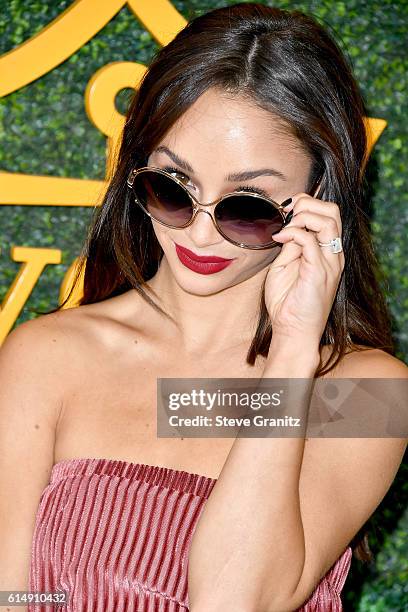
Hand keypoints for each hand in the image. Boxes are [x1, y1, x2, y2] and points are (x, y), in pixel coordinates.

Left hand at [264, 193, 344, 344]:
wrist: (292, 331)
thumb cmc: (287, 303)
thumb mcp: (285, 266)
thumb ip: (291, 246)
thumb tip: (288, 228)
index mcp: (327, 252)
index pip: (328, 214)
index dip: (307, 203)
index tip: (285, 210)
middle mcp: (332, 255)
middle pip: (333, 211)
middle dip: (308, 202)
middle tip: (286, 212)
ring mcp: (329, 262)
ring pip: (328, 220)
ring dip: (303, 215)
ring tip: (285, 226)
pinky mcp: (319, 272)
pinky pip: (310, 240)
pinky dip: (292, 233)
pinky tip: (279, 239)